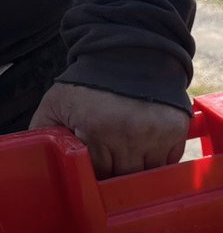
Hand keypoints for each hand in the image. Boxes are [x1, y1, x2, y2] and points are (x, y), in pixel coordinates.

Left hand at [29, 83, 188, 178]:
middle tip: (112, 157)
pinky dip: (159, 160)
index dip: (96, 172)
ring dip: (140, 169)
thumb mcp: (57, 103)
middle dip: (117, 172)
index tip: (95, 163)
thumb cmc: (89, 83)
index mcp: (97, 130)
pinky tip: (148, 145)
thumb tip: (38, 160)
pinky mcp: (175, 132)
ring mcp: (156, 135)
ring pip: (148, 175)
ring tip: (130, 151)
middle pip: (125, 178)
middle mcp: (129, 135)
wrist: (129, 55)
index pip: (99, 175)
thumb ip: (44, 132)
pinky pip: (169, 163)